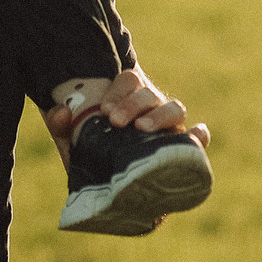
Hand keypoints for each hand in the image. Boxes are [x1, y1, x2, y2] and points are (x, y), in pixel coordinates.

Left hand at [42, 68, 209, 167]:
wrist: (101, 181)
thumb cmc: (89, 150)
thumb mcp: (71, 136)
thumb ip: (62, 123)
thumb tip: (62, 112)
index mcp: (127, 96)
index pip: (130, 79)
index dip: (119, 90)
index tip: (104, 109)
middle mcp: (150, 107)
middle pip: (150, 93)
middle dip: (134, 104)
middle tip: (116, 120)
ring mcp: (167, 126)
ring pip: (174, 109)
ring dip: (160, 116)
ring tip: (143, 129)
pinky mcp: (178, 149)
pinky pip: (194, 140)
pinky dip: (199, 136)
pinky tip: (197, 135)